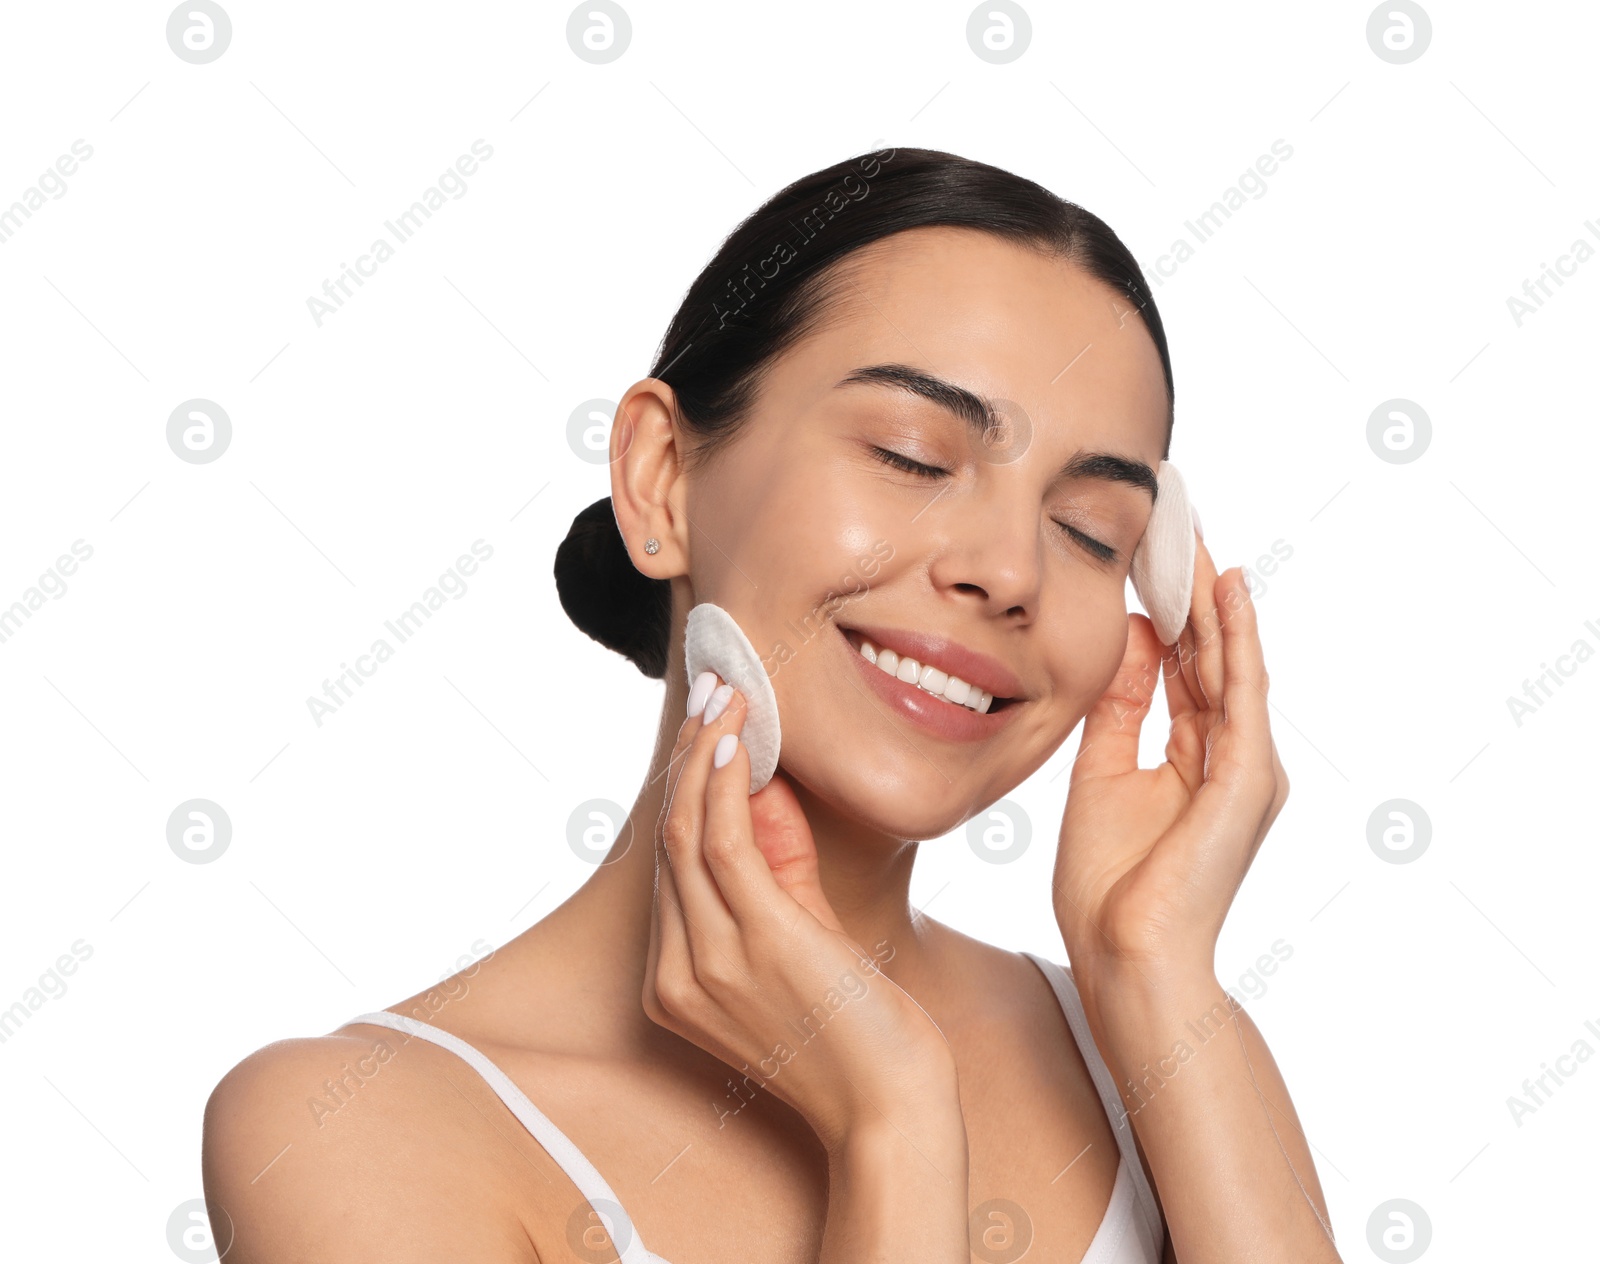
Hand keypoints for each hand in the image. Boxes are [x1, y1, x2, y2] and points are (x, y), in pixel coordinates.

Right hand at [643, 675, 958, 1153]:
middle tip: (710, 691)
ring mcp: (711, 961)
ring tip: (725, 696)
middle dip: (686, 755)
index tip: (703, 727)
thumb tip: (761, 788)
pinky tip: (736, 742)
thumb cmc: (856, 1032)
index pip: (668, 863)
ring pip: (685, 831)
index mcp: (674, 980)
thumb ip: (777, 867)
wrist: (892, 1110)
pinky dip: (723, 786)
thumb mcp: (802, 936)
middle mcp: (678, 972)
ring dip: (702, 753)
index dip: (682, 786)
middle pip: (666, 838)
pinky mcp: (758, 943)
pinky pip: (723, 845)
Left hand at [1051, 536, 1289, 983]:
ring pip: (1230, 661)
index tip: (1150, 553)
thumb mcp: (1100, 774)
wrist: (1127, 959)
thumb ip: (1119, 709)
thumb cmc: (1107, 889)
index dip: (1169, 609)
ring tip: (1199, 535)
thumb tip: (1130, 641)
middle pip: (1211, 653)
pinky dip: (1235, 639)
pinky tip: (1226, 591)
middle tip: (1180, 522)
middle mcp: (1228, 756)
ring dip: (1214, 598)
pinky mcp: (1246, 777)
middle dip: (1193, 589)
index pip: (1185, 665)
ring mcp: (1244, 766)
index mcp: (1193, 760)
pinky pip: (1241, 693)